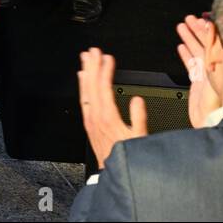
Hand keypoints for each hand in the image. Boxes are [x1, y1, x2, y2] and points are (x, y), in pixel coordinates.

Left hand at [78, 47, 146, 169]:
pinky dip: (83, 86)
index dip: (105, 71)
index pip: (104, 88)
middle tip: (92, 51)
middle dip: (92, 66)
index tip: (107, 57)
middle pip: (91, 86)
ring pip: (85, 91)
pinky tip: (83, 79)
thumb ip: (138, 118)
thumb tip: (137, 100)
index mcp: (108, 117)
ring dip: (86, 73)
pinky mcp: (88, 122)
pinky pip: (83, 99)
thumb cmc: (126, 155)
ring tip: (85, 59)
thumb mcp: (139, 138)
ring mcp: (90, 118)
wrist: (112, 171)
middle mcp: (95, 116)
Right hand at [177, 14, 221, 127]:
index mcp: (221, 62)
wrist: (212, 120)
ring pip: (197, 51)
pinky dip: (186, 55)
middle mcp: (215, 66)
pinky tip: (181, 49)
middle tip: (188, 19)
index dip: (206, 27)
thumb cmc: (218, 99)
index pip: (214, 39)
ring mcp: (207, 74)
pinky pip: (191, 64)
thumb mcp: (217, 68)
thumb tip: (211, 26)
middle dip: (196, 30)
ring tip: (181, 28)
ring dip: (189, 39)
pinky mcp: (199, 82)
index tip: (200, 17)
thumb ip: (213, 47)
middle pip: (205, 43)